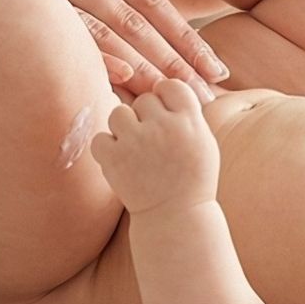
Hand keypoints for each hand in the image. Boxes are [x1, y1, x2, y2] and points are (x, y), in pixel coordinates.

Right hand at [13, 0, 229, 99]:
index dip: (182, 31)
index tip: (212, 67)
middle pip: (132, 14)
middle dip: (173, 56)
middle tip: (206, 92)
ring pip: (104, 27)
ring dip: (144, 65)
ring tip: (175, 96)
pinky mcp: (12, 3)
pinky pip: (63, 35)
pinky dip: (95, 57)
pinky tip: (123, 79)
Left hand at [88, 77, 219, 216]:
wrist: (176, 218)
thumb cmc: (192, 179)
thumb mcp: (204, 142)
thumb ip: (187, 113)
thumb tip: (166, 86)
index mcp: (190, 121)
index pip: (171, 85)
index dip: (165, 96)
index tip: (165, 113)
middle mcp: (164, 127)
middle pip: (144, 100)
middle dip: (145, 116)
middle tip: (152, 140)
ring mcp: (137, 143)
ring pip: (119, 113)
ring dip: (124, 128)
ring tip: (134, 148)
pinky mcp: (114, 160)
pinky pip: (101, 138)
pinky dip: (106, 149)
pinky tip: (120, 161)